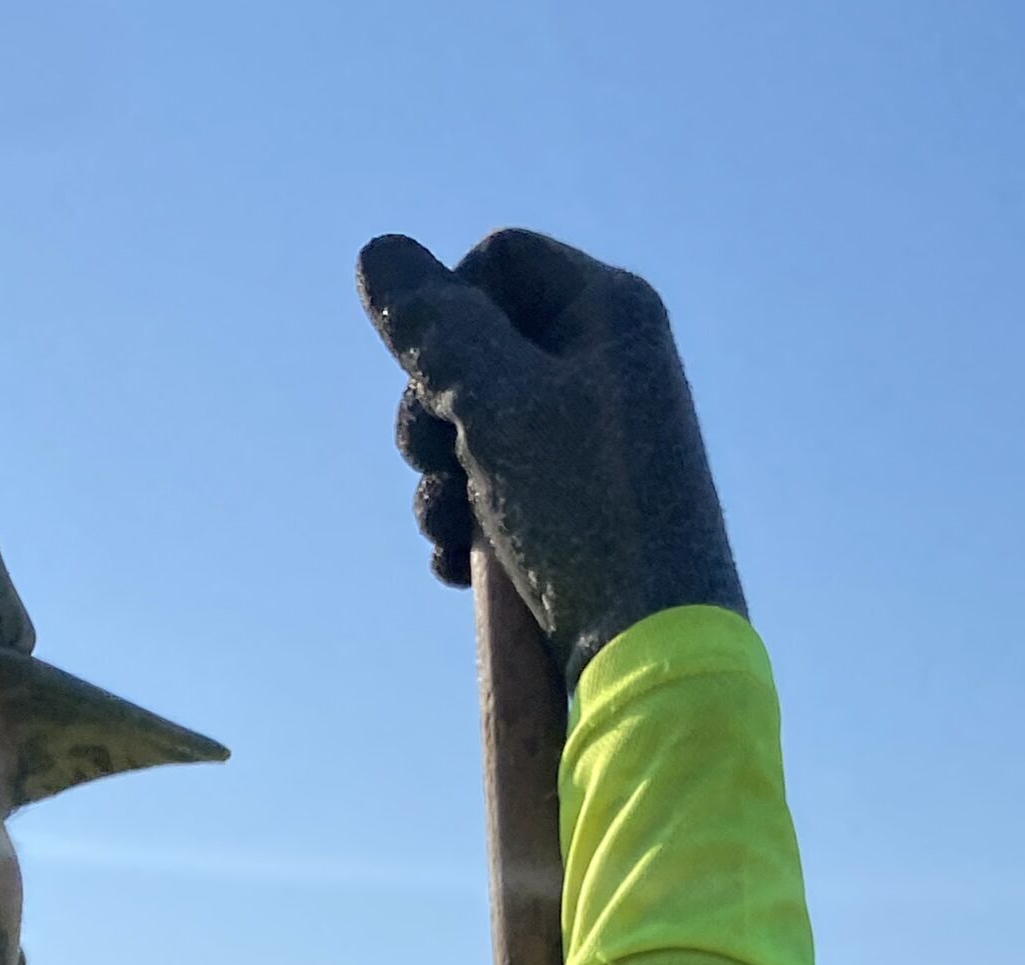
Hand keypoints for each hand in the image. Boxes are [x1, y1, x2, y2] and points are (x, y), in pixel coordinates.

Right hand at [357, 228, 744, 690]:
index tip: (435, 385)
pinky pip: (499, 489)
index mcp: (609, 311)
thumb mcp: (495, 406)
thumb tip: (377, 254)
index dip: (446, 315)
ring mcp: (594, 442)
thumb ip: (434, 329)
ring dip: (439, 480)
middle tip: (430, 459)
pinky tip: (461, 569)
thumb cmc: (582, 515)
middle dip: (432, 411)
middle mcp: (608, 365)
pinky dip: (467, 522)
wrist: (647, 649)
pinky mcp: (579, 511)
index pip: (495, 262)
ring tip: (445, 532)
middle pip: (477, 347)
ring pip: (476, 427)